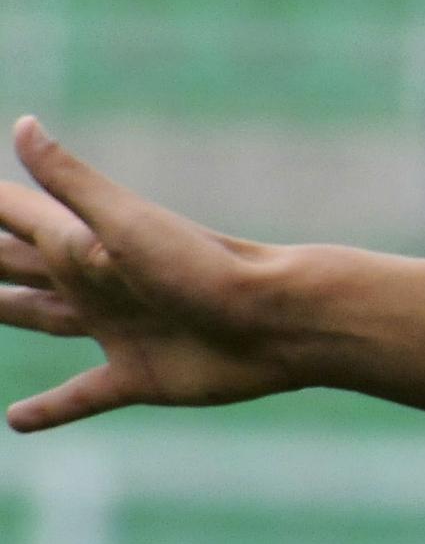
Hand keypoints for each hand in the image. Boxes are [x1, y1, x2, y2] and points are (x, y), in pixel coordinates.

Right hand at [0, 119, 303, 431]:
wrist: (278, 320)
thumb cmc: (204, 265)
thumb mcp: (126, 224)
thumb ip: (72, 183)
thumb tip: (25, 123)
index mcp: (84, 245)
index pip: (14, 216)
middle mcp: (94, 284)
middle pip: (17, 267)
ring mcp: (116, 329)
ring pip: (41, 318)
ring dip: (6, 311)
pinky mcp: (137, 377)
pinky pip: (81, 396)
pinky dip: (50, 408)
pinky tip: (17, 419)